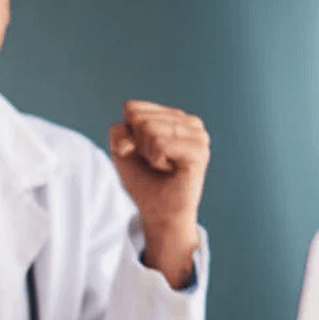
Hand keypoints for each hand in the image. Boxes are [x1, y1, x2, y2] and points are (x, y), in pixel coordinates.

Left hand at [108, 101, 210, 288]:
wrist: (158, 212)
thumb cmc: (143, 181)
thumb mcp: (121, 151)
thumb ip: (119, 131)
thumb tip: (134, 132)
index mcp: (173, 116)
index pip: (132, 108)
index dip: (127, 135)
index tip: (140, 153)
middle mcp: (189, 121)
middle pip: (139, 118)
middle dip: (137, 145)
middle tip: (153, 162)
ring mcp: (198, 135)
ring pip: (150, 129)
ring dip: (148, 153)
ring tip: (162, 165)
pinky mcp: (199, 150)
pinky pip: (161, 144)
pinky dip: (156, 160)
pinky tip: (170, 169)